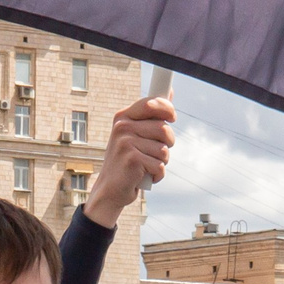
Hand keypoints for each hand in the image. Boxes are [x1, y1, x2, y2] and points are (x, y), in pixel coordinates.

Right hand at [83, 95, 175, 227]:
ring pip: (164, 149)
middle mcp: (122, 127)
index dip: (167, 109)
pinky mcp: (132, 159)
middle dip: (168, 143)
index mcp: (123, 118)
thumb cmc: (127, 162)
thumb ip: (151, 116)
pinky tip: (144, 176)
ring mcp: (125, 143)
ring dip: (162, 162)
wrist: (110, 190)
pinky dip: (157, 175)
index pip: (151, 103)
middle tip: (157, 152)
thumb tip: (169, 93)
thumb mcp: (135, 135)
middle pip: (164, 128)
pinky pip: (160, 165)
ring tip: (147, 166)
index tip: (172, 118)